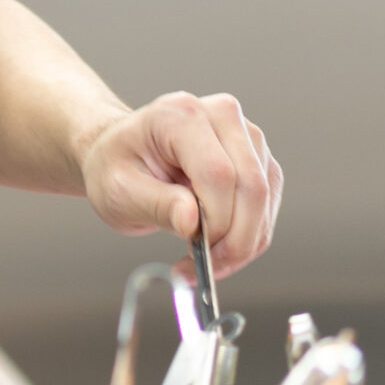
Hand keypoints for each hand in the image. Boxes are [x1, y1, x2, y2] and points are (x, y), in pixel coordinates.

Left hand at [79, 92, 282, 278]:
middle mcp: (220, 115)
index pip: (218, 173)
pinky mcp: (258, 157)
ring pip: (265, 199)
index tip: (195, 253)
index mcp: (179, 115)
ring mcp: (245, 135)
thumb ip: (155, 204)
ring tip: (206, 262)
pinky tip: (219, 248)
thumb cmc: (116, 165)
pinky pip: (268, 205)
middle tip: (206, 269)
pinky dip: (249, 236)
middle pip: (252, 187)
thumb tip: (192, 222)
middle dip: (235, 240)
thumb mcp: (117, 189)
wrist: (121, 154)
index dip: (215, 221)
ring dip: (244, 242)